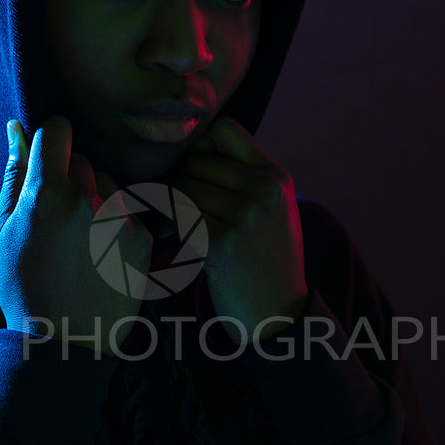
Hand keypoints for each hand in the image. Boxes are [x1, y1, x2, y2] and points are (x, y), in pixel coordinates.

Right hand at [0, 116, 151, 354]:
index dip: (49, 139)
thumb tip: (15, 131)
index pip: (57, 130)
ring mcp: (121, 219)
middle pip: (82, 159)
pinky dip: (114, 223)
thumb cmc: (24, 287)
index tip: (45, 155)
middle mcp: (90, 200)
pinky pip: (127, 211)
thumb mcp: (2, 231)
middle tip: (54, 216)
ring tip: (77, 240)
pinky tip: (97, 254)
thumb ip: (12, 177)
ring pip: (108, 183)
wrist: (66, 342)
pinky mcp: (144, 238)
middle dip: (68, 175)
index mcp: (48, 194)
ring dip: (94, 198)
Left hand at [171, 117, 308, 340]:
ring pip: (183, 189)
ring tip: (178, 230)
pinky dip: (168, 226)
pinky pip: (176, 216)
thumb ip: (247, 177)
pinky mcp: (221, 243)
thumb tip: (194, 147)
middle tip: (181, 210)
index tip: (194, 169)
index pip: (225, 129)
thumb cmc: (266, 260)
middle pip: (196, 162)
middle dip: (181, 184)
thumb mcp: (274, 211)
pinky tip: (174, 241)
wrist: (277, 315)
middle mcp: (265, 191)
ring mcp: (245, 216)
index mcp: (276, 178)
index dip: (200, 144)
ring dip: (172, 208)